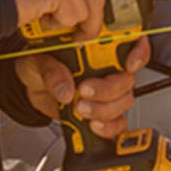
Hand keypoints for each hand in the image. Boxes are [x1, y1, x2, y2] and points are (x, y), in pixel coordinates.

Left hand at [15, 36, 149, 134]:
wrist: (31, 88)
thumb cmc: (40, 65)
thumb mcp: (39, 60)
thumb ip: (52, 71)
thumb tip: (65, 88)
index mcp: (98, 45)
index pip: (132, 42)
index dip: (138, 51)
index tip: (128, 64)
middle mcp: (108, 67)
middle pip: (128, 78)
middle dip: (108, 88)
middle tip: (85, 90)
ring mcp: (108, 90)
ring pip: (124, 101)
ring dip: (104, 109)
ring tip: (81, 108)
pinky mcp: (102, 112)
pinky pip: (118, 123)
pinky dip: (108, 127)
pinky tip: (92, 124)